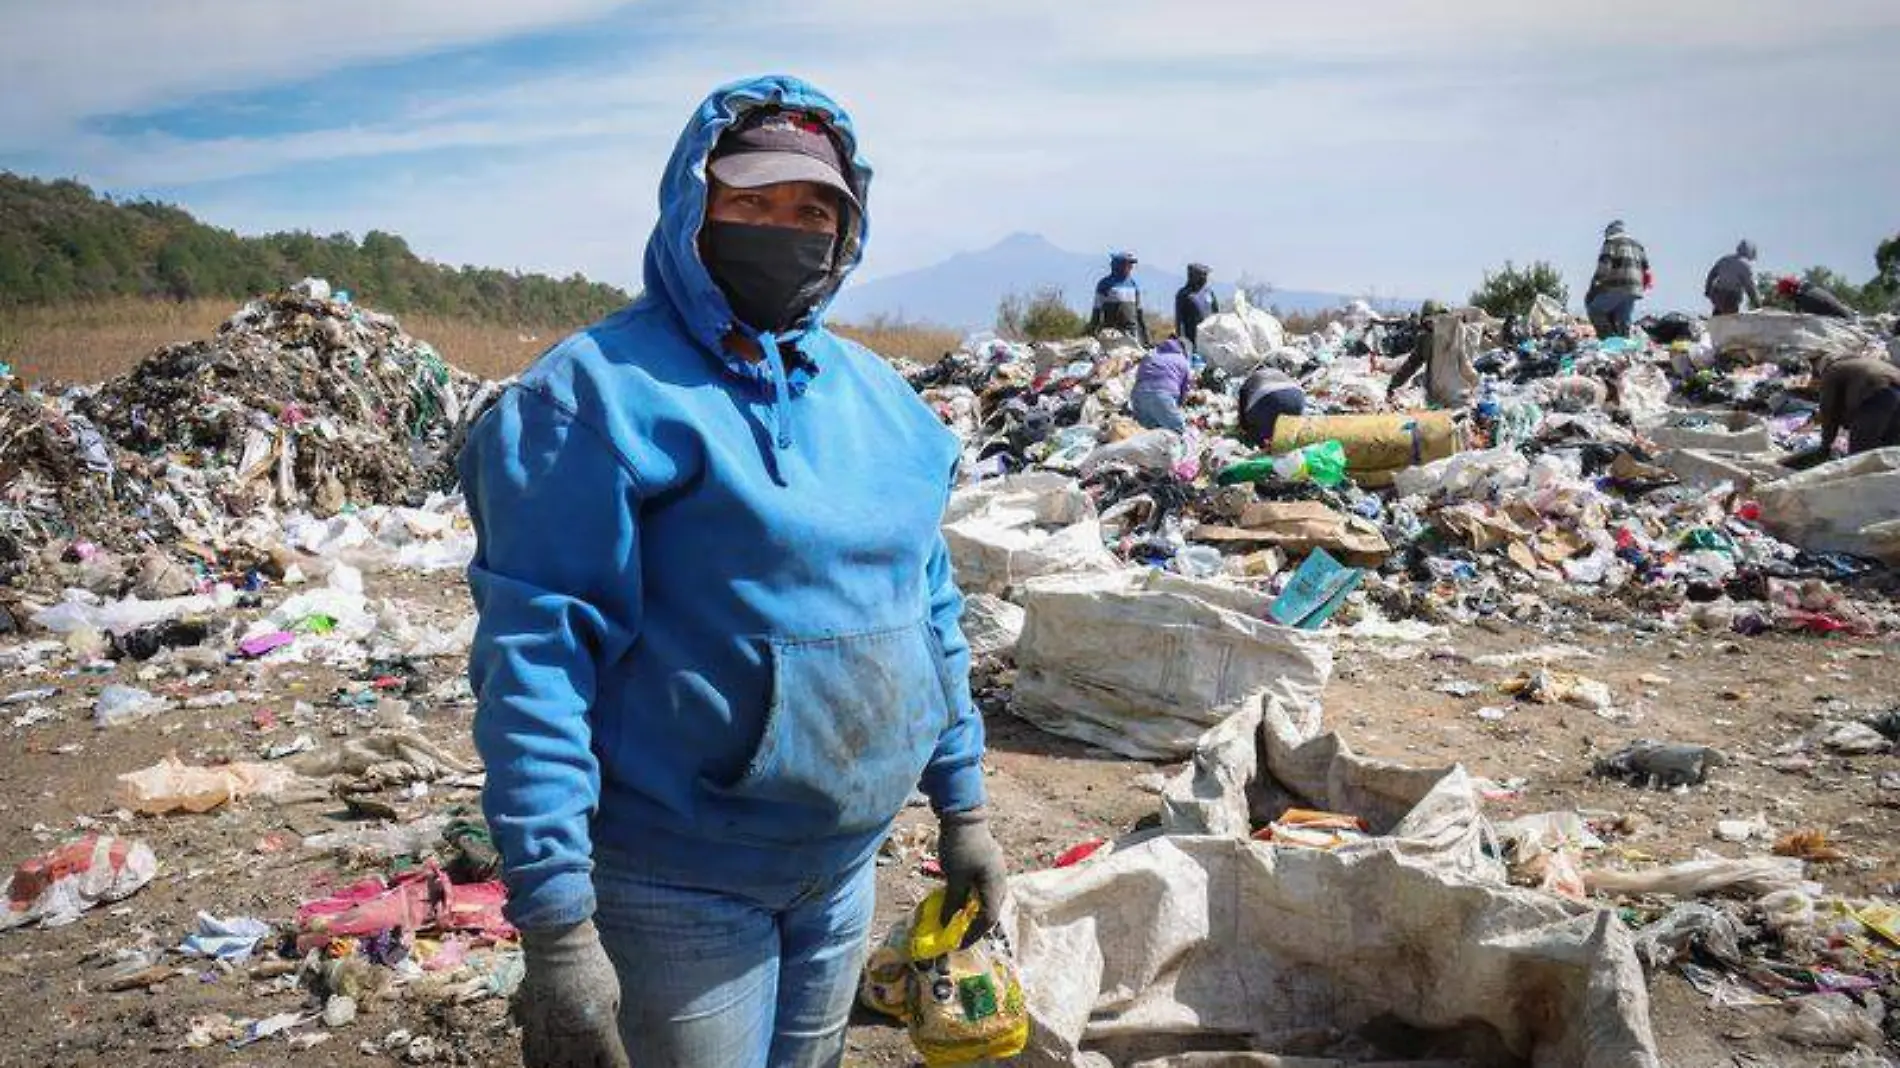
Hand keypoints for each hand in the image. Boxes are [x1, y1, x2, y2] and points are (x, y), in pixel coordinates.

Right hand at [515, 920, 628, 1067]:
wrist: (558, 948)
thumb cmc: (591, 966)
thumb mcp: (613, 994)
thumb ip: (609, 1020)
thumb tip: (603, 1037)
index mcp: (600, 1031)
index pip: (614, 1065)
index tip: (618, 1064)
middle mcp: (575, 1041)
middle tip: (592, 1061)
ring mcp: (550, 1038)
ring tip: (569, 1063)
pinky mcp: (531, 1029)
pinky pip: (532, 1059)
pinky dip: (539, 1064)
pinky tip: (546, 1063)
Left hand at [937, 808, 1008, 944]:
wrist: (963, 816)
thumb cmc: (959, 846)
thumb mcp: (954, 877)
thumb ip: (952, 902)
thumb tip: (946, 924)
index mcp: (995, 884)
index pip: (988, 918)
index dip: (974, 934)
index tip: (958, 944)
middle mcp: (1000, 880)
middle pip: (991, 910)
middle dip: (975, 925)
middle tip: (959, 935)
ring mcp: (996, 871)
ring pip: (988, 899)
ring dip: (974, 911)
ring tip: (958, 920)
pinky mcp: (989, 864)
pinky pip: (984, 888)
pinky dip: (973, 898)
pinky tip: (960, 899)